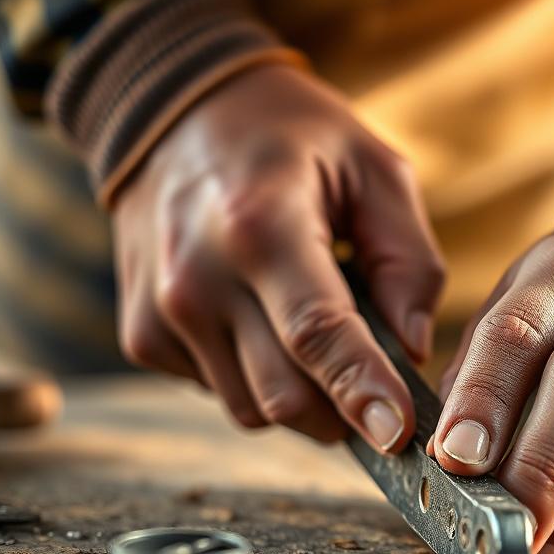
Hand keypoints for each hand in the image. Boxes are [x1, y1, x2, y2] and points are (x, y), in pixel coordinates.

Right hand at [113, 64, 444, 450]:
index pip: (317, 334)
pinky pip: (220, 392)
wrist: (174, 117)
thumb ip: (408, 260)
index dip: (361, 392)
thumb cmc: (291, 139)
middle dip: (343, 412)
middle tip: (380, 391)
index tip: (396, 436)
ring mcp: (161, 313)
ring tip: (317, 334)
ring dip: (302, 397)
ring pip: (251, 408)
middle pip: (284, 395)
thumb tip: (411, 350)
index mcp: (261, 227)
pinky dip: (257, 378)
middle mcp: (198, 279)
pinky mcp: (143, 337)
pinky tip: (265, 323)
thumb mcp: (375, 168)